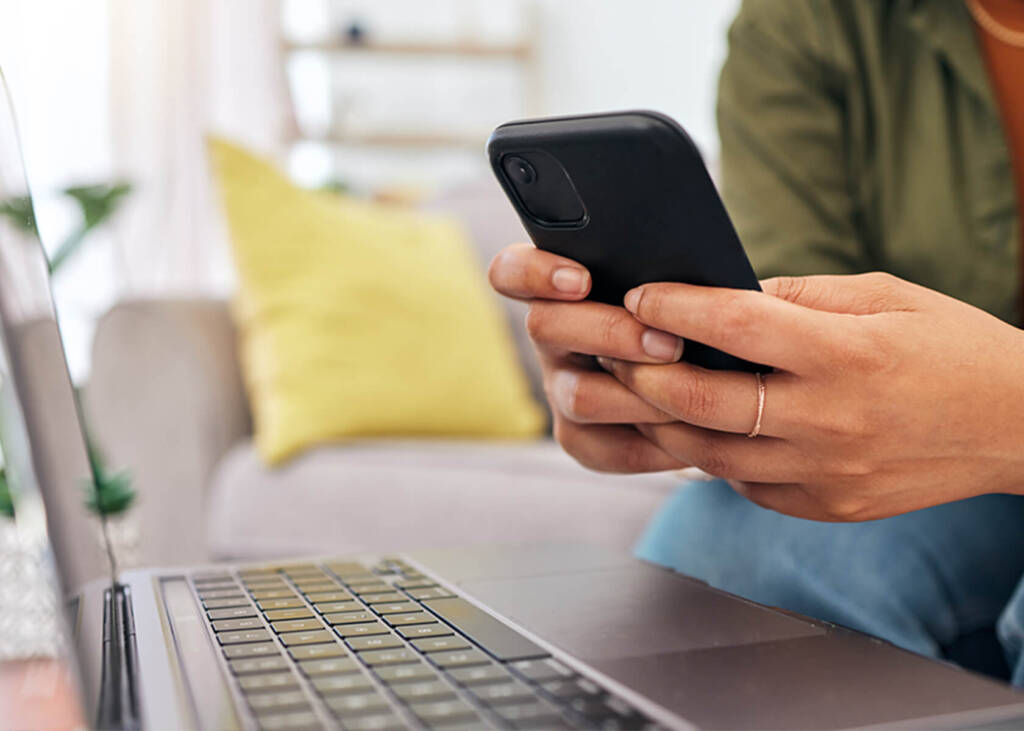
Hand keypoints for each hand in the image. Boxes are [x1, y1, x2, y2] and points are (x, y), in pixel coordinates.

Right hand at [488, 243, 688, 472]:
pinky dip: (658, 442)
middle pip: (545, 326)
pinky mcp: (582, 440)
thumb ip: (665, 276)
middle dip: (612, 334)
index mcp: (561, 288)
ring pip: (579, 395)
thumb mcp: (676, 284)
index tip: (580, 280)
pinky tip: (697, 432)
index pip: (512, 272)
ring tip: (694, 389)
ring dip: (641, 393)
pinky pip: (610, 448)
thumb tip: (691, 278)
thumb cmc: (688, 314)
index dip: (533, 274)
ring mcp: (561, 390)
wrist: (715, 385)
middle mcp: (552, 339)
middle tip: (670, 344)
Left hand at [600, 272, 1023, 520]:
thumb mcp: (883, 296)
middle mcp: (830, 420)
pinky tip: (700, 430)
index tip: (639, 293)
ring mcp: (827, 474)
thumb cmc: (952, 346)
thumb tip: (722, 293)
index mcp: (845, 354)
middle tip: (614, 351)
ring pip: (710, 456)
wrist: (1020, 424)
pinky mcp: (828, 507)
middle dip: (642, 374)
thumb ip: (798, 296)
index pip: (734, 326)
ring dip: (663, 423)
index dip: (674, 306)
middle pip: (703, 402)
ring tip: (639, 393)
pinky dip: (714, 457)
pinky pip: (746, 486)